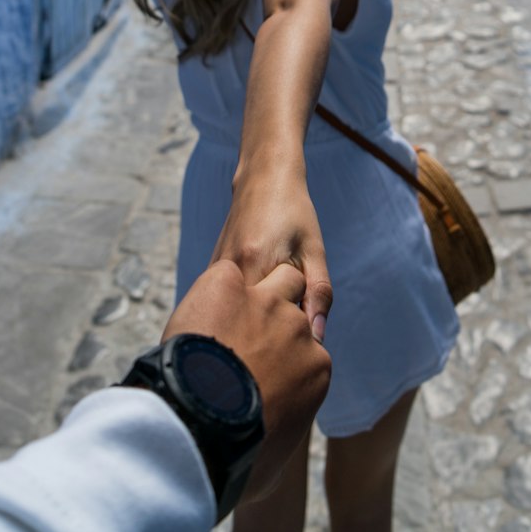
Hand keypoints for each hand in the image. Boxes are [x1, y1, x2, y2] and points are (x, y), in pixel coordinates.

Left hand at [163, 259, 331, 500]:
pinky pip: (225, 276)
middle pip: (295, 305)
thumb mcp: (271, 467)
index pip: (308, 347)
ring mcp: (265, 301)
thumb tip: (267, 476)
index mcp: (316, 367)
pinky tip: (197, 312)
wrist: (201, 422)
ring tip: (225, 314)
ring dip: (256, 291)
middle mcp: (298, 328)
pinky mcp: (226, 282)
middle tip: (240, 340)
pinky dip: (212, 290)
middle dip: (274, 317)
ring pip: (278, 277)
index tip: (258, 366)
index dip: (284, 353)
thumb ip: (278, 449)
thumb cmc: (237, 453)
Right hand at [210, 165, 332, 341]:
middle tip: (283, 348)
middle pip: (243, 326)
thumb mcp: (314, 251)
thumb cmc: (294, 212)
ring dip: (249, 328)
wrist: (263, 178)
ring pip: (230, 317)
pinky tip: (253, 314)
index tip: (295, 353)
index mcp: (256, 266)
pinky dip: (238, 314)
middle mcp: (228, 271)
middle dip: (263, 342)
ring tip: (268, 333)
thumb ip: (318, 293)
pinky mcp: (211, 271)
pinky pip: (222, 304)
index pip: (265, 327)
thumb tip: (319, 338)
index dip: (282, 346)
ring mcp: (214, 271)